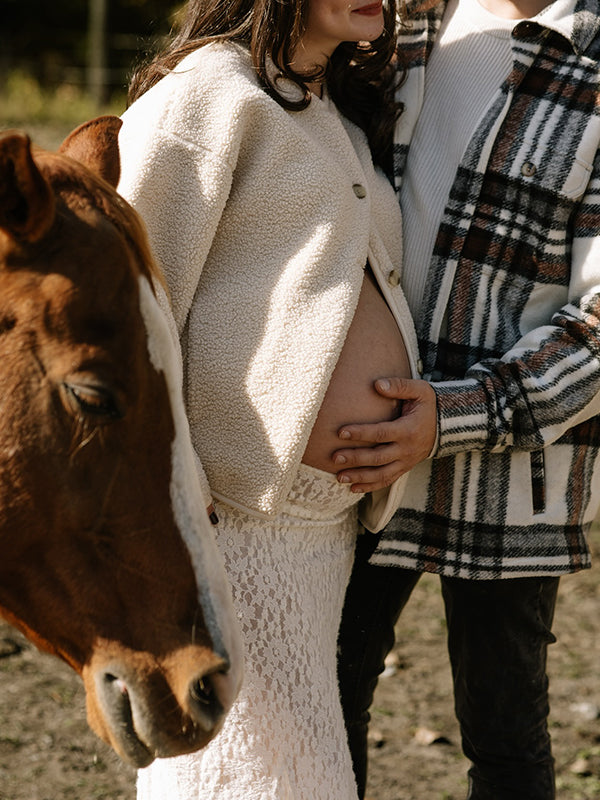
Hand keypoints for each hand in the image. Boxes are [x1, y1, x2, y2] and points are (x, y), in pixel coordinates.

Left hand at [333, 377, 437, 492]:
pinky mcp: (404, 468)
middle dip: (355, 459)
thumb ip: (399, 386)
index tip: (341, 432)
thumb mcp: (420, 391)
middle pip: (377, 457)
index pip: (380, 433)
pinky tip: (353, 489)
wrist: (447, 425)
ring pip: (380, 474)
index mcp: (408, 430)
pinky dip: (370, 486)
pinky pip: (387, 481)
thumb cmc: (428, 405)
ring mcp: (406, 462)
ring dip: (359, 477)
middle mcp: (406, 450)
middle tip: (335, 458)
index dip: (360, 433)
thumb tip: (377, 384)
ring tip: (339, 477)